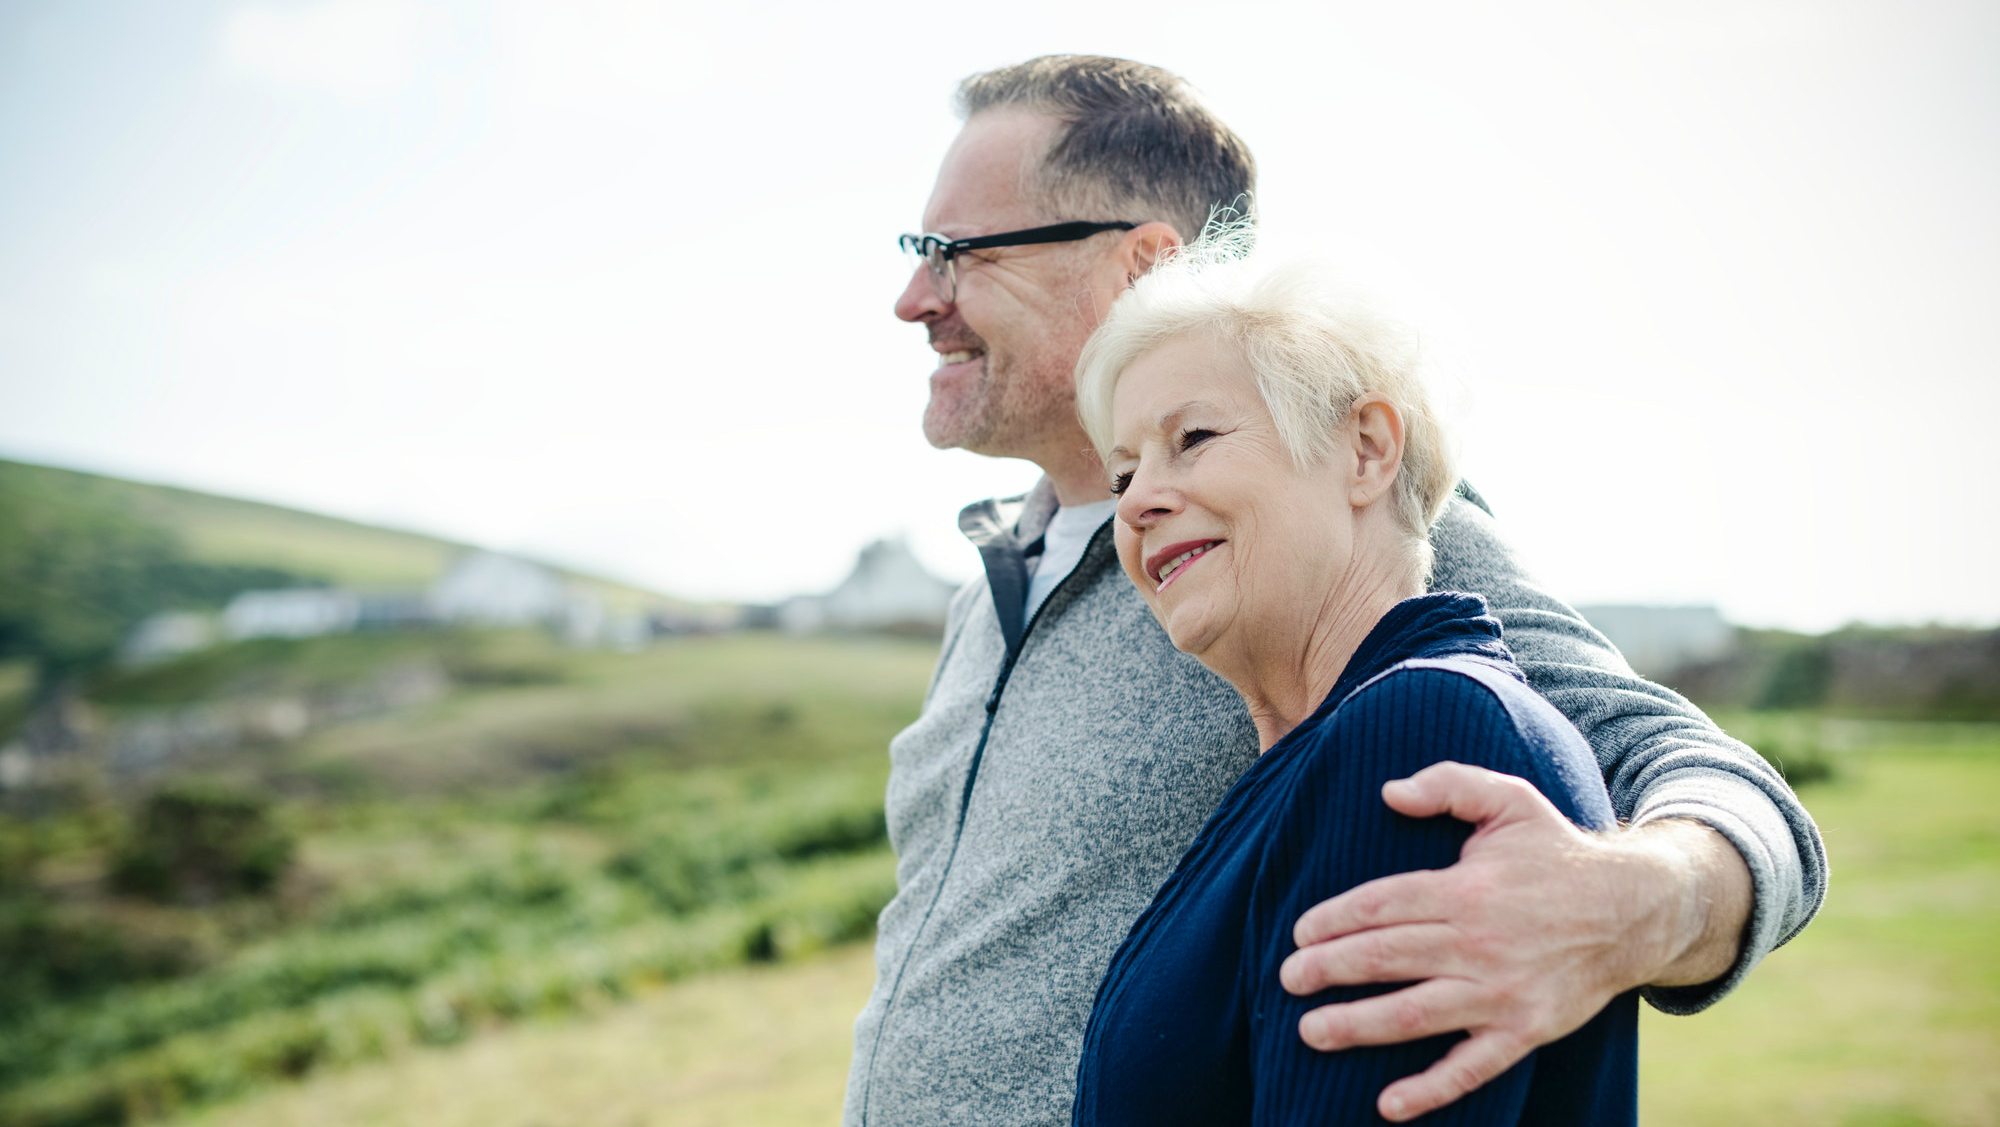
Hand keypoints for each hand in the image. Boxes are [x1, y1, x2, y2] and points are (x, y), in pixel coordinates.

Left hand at [1278, 761, 1749, 1121]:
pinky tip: (1388, 1105)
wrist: (1634, 910)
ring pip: (1413, 1013)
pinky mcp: (1524, 1031)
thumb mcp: (1510, 799)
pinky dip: (1430, 1090)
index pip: (1381, 905)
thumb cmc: (1556, 853)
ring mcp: (1501, 992)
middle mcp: (1478, 943)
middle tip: (1287, 979)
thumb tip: (1388, 791)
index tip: (1299, 933)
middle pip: (1386, 958)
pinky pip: (1471, 1068)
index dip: (1334, 919)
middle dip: (1328, 970)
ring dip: (1357, 1026)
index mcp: (1466, 889)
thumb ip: (1449, 783)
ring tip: (1310, 1031)